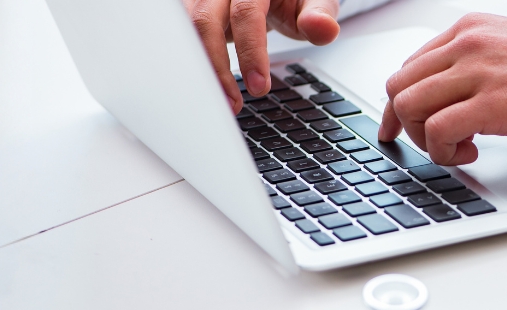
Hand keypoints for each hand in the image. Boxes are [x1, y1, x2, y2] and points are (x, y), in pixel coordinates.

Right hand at [183, 0, 340, 112]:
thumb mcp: (312, 2)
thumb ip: (319, 15)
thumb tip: (324, 29)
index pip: (246, 13)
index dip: (251, 52)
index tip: (259, 87)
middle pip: (205, 20)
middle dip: (217, 66)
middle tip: (233, 103)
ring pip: (187, 30)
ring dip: (200, 69)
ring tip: (217, 102)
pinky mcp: (191, 11)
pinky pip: (182, 38)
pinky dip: (191, 65)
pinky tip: (203, 89)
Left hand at [378, 13, 506, 165]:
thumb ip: (476, 66)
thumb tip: (446, 97)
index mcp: (471, 29)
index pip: (409, 66)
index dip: (399, 105)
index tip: (399, 128)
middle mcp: (469, 43)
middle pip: (399, 87)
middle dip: (406, 124)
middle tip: (433, 144)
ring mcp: (480, 71)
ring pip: (409, 107)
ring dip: (424, 140)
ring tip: (458, 149)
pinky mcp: (495, 103)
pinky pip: (437, 130)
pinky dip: (444, 152)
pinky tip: (471, 153)